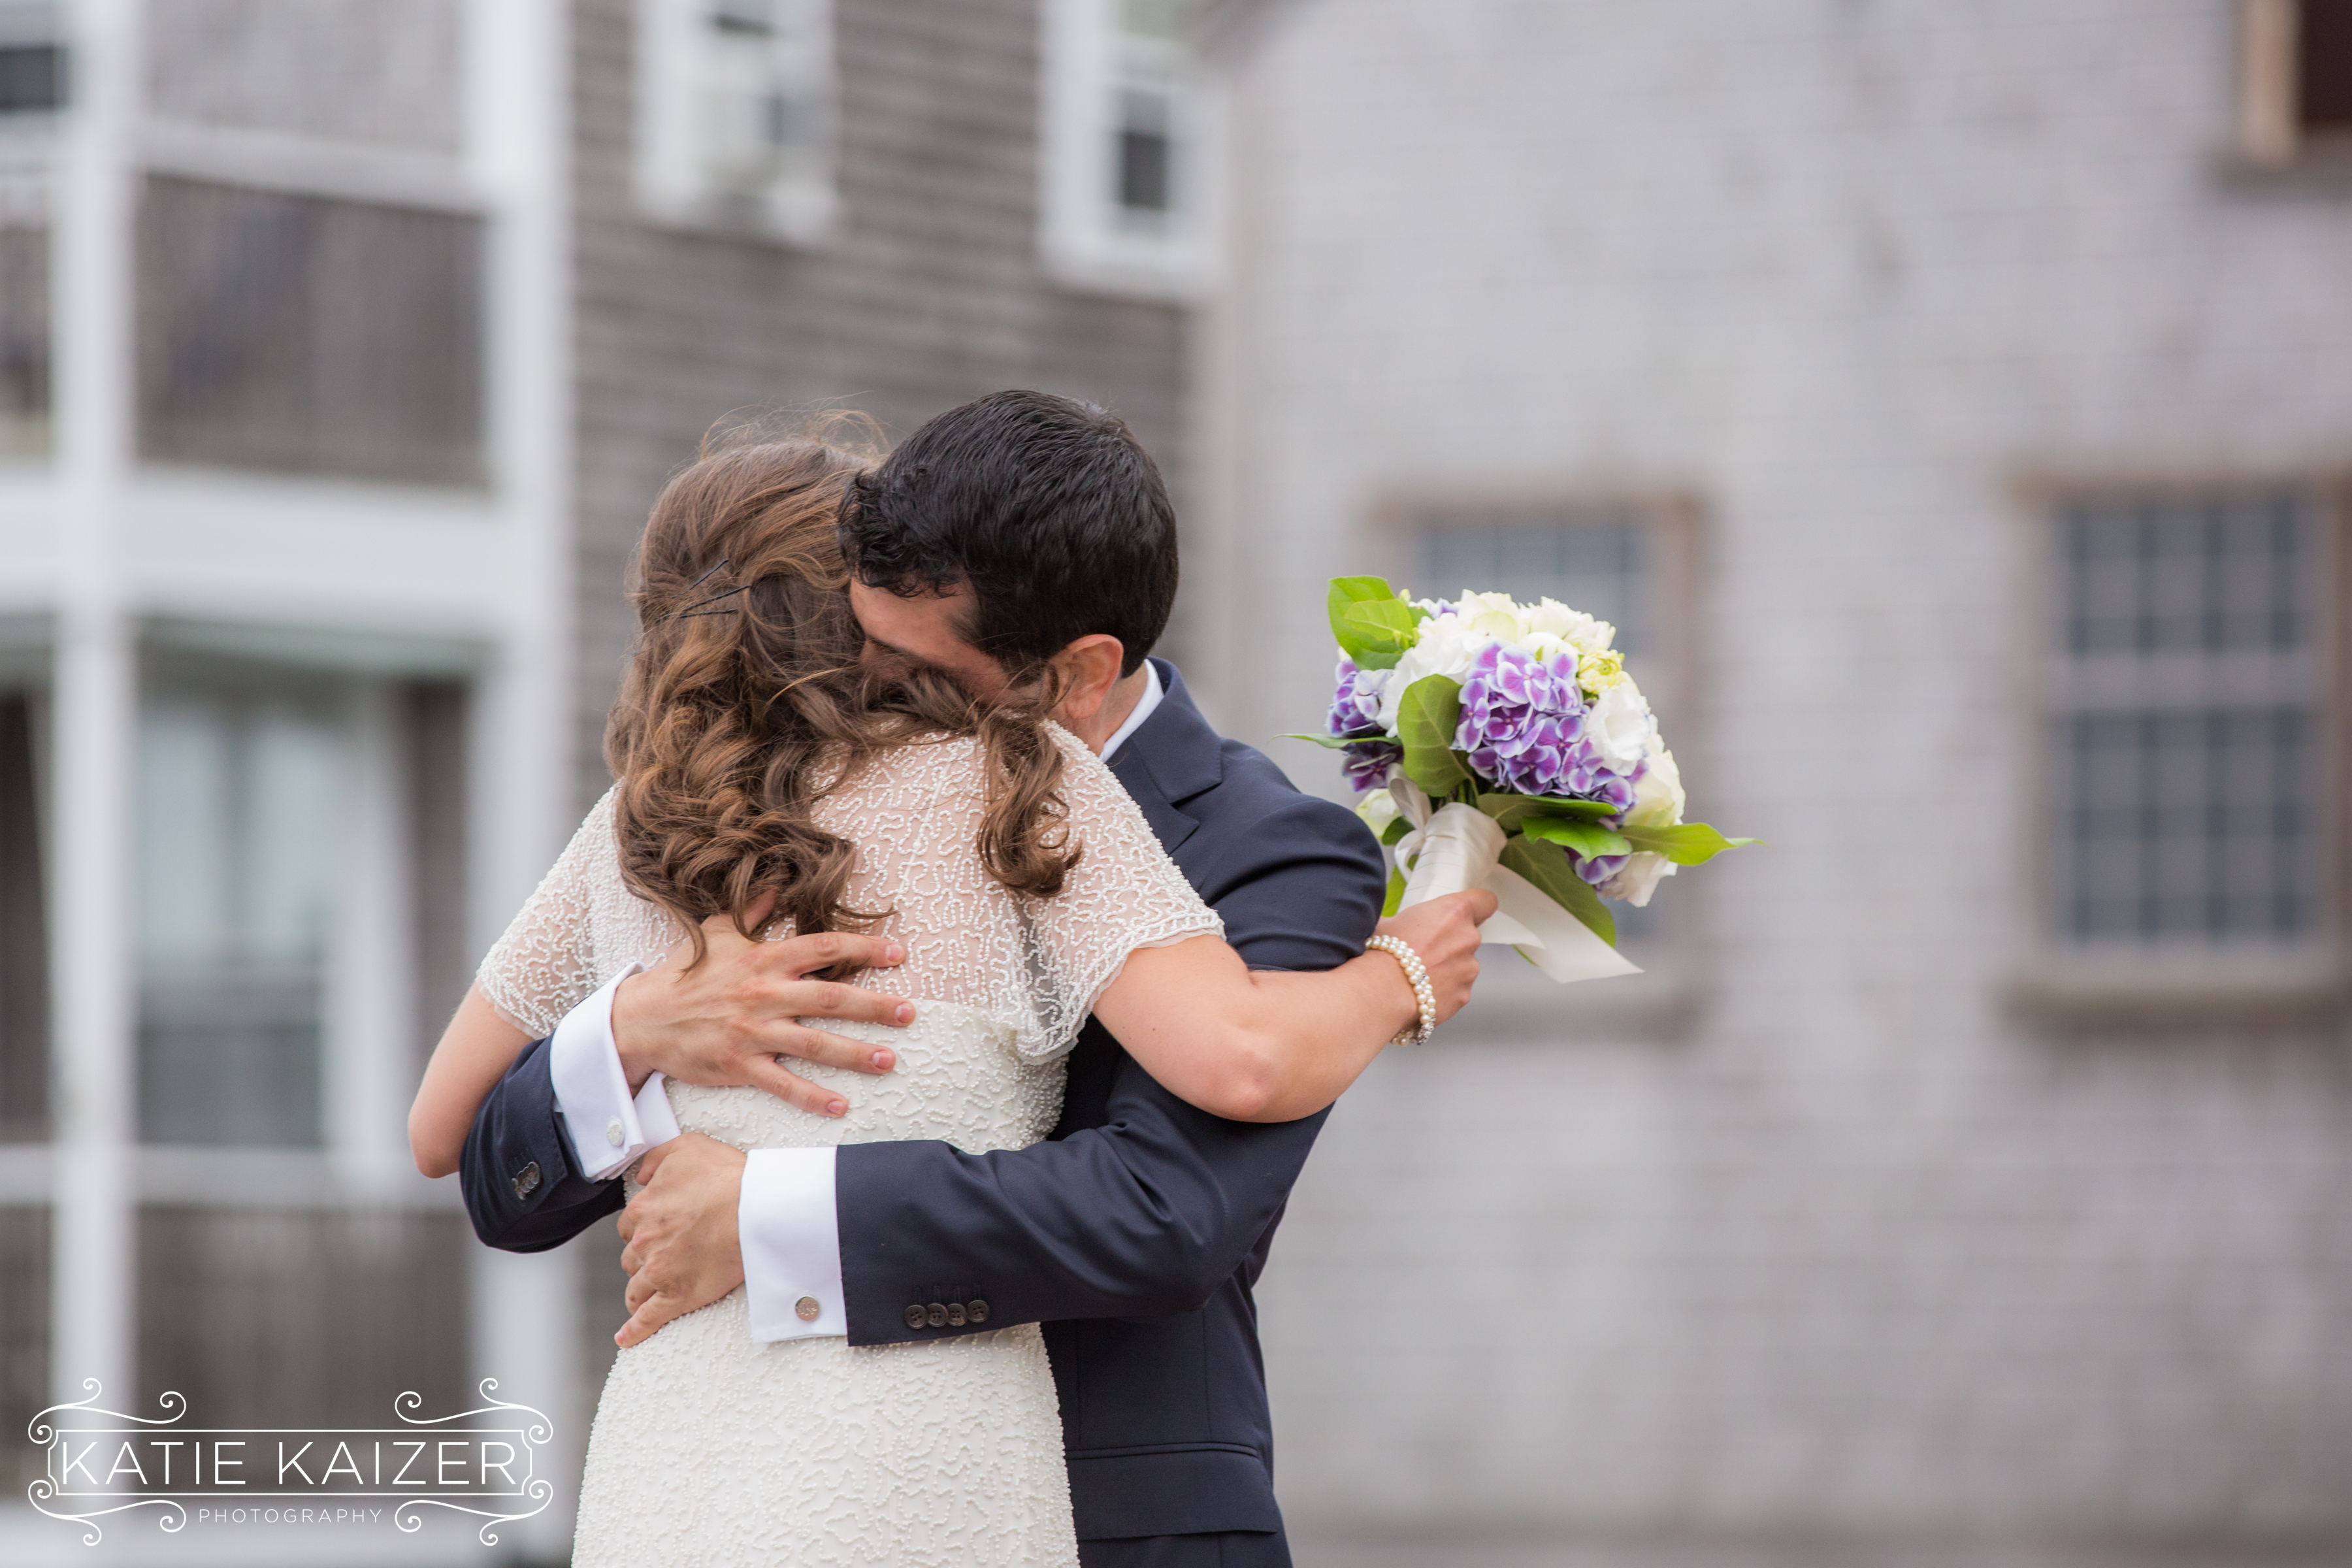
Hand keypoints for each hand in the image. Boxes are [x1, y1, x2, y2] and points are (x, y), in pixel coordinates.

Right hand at [613, 891, 913, 1117]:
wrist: (643, 1017)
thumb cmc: (687, 972)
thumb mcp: (719, 931)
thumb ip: (755, 909)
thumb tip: (781, 882)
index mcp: (764, 958)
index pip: (823, 949)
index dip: (863, 949)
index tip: (899, 953)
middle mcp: (764, 994)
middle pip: (831, 999)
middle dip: (874, 1007)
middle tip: (910, 1013)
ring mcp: (753, 1032)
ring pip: (815, 1044)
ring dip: (856, 1055)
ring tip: (891, 1060)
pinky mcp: (740, 1065)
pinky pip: (783, 1084)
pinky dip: (812, 1096)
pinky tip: (841, 1105)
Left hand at [615, 1133, 745, 1347]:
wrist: (755, 1208)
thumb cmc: (727, 1177)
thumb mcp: (687, 1148)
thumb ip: (657, 1158)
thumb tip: (642, 1175)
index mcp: (644, 1209)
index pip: (628, 1225)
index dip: (642, 1229)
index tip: (654, 1232)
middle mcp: (645, 1241)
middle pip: (631, 1256)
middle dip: (643, 1257)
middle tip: (662, 1257)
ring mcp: (659, 1272)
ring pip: (636, 1287)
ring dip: (641, 1289)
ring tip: (649, 1293)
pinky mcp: (677, 1296)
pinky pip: (647, 1319)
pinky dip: (634, 1331)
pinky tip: (627, 1337)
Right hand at [1375, 888, 1495, 1030]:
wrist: (1382, 991)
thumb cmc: (1384, 953)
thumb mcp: (1388, 920)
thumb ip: (1407, 919)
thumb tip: (1394, 923)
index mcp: (1454, 912)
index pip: (1485, 901)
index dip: (1478, 906)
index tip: (1470, 911)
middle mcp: (1467, 938)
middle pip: (1468, 935)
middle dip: (1450, 942)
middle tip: (1423, 949)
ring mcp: (1469, 969)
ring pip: (1463, 964)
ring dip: (1446, 968)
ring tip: (1418, 974)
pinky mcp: (1463, 994)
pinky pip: (1456, 989)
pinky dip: (1443, 991)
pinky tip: (1420, 991)